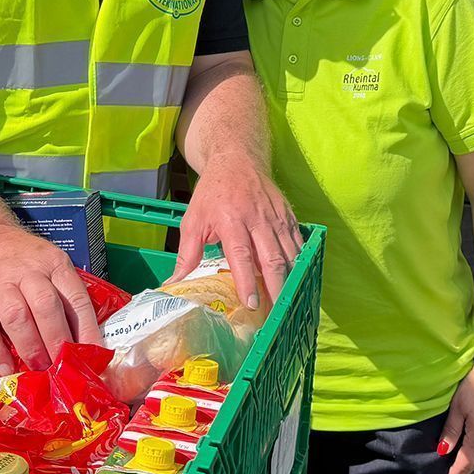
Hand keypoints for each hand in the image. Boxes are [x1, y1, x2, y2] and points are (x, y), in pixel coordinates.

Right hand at [0, 222, 102, 375]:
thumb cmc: (23, 261)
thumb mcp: (51, 266)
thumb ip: (65, 298)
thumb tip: (85, 343)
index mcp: (54, 264)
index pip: (75, 297)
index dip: (86, 329)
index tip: (92, 356)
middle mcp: (27, 271)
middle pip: (46, 306)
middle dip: (56, 341)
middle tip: (62, 366)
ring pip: (16, 316)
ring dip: (30, 347)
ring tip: (38, 368)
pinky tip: (6, 369)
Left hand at [176, 153, 300, 308]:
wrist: (237, 159)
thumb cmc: (211, 193)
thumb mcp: (193, 221)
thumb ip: (186, 254)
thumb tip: (174, 283)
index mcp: (230, 219)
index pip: (242, 255)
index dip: (247, 281)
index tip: (252, 304)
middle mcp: (257, 218)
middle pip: (272, 258)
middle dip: (276, 287)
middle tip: (276, 313)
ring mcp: (276, 217)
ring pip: (289, 253)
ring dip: (290, 279)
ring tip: (286, 302)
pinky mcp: (288, 216)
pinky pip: (298, 243)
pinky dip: (299, 263)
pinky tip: (296, 280)